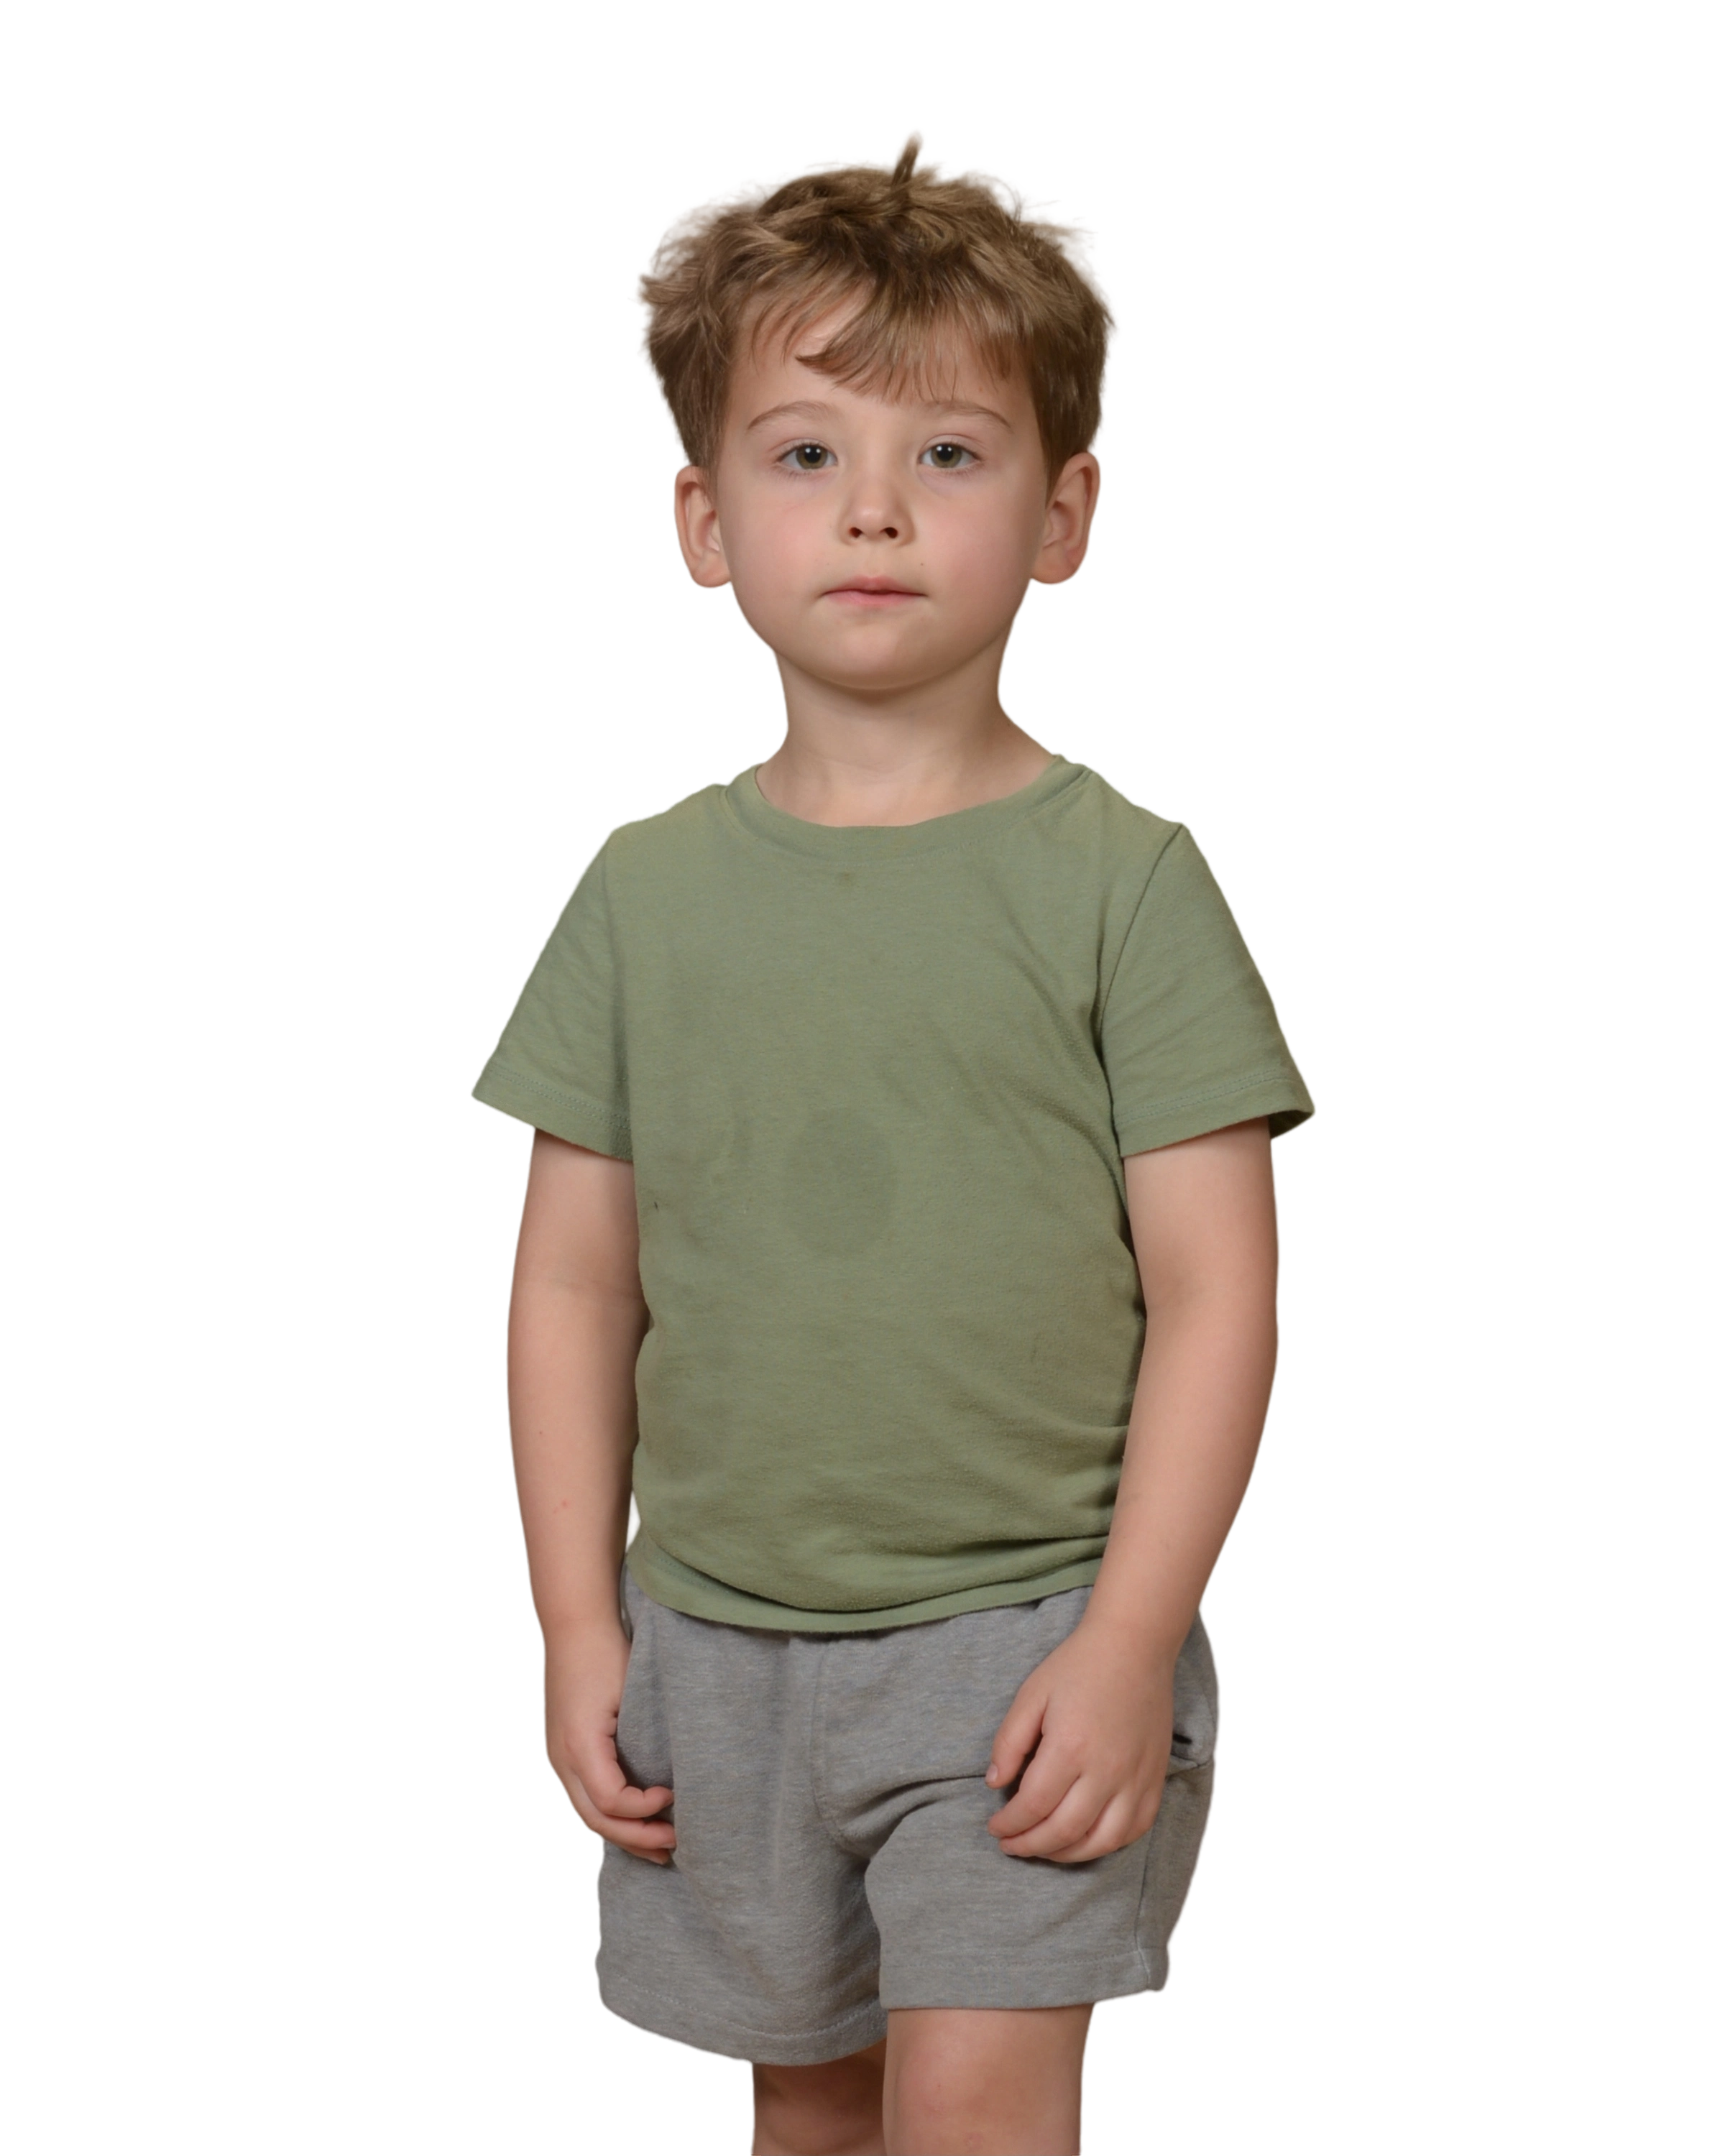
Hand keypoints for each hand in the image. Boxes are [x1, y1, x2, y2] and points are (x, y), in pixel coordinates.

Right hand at [541, 1624, 676, 1863]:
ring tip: (658, 1847)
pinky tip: (634, 1821)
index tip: (673, 1797)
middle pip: (596, 1820)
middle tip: (673, 1847)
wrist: (576, 1626)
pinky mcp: (564, 1753)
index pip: (611, 1801)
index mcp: (579, 1746)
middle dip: (635, 1839)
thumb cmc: (607, 1653)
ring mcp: (559, 1758)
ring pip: (587, 1814)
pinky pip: (585, 1796)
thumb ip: (643, 1741)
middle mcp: (562, 1759)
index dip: (644, 1810)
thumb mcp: (630, 1696)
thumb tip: (673, 1780)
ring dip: (623, 1834)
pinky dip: (610, 1816)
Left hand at [984, 1617, 1176, 1863]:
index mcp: (1070, 1747)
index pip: (1033, 1806)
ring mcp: (1136, 1779)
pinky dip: (1107, 1845)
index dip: (1009, 1825)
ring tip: (1043, 1848)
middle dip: (1031, 1845)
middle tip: (1010, 1845)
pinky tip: (1086, 1840)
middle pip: (1064, 1831)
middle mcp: (1106, 1770)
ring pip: (1101, 1841)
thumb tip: (995, 1784)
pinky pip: (1134, 1830)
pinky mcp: (1155, 1780)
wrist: (1134, 1646)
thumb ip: (1008, 1742)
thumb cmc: (1079, 1666)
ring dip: (1067, 1854)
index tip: (994, 1827)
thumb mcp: (1031, 1695)